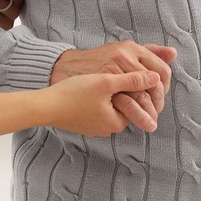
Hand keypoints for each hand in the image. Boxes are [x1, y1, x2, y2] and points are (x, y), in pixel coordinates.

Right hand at [51, 41, 176, 132]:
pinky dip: (99, 98)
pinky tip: (90, 86)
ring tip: (103, 77)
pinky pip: (98, 109)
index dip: (143, 86)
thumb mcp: (107, 82)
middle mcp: (109, 128)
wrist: (44, 106)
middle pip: (126, 105)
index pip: (139, 103)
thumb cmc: (73, 93)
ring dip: (112, 93)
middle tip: (119, 73)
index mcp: (118, 121)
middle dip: (127, 89)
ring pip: (112, 106)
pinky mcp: (85, 123)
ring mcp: (96, 127)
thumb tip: (156, 78)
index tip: (140, 72)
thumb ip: (133, 79)